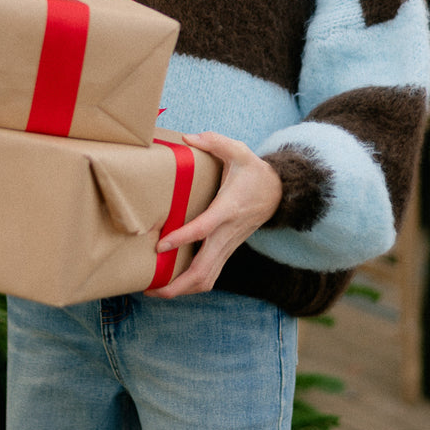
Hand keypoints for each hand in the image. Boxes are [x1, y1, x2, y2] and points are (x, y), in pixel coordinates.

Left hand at [145, 131, 282, 299]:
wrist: (279, 193)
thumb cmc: (254, 172)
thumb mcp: (240, 151)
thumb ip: (216, 142)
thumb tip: (188, 138)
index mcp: (228, 209)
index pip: (204, 229)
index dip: (182, 238)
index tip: (160, 246)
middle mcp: (228, 233)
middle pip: (204, 269)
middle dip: (178, 284)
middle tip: (149, 287)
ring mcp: (229, 245)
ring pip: (208, 279)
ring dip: (183, 290)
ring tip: (156, 290)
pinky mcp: (228, 250)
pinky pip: (210, 275)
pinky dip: (192, 285)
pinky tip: (173, 283)